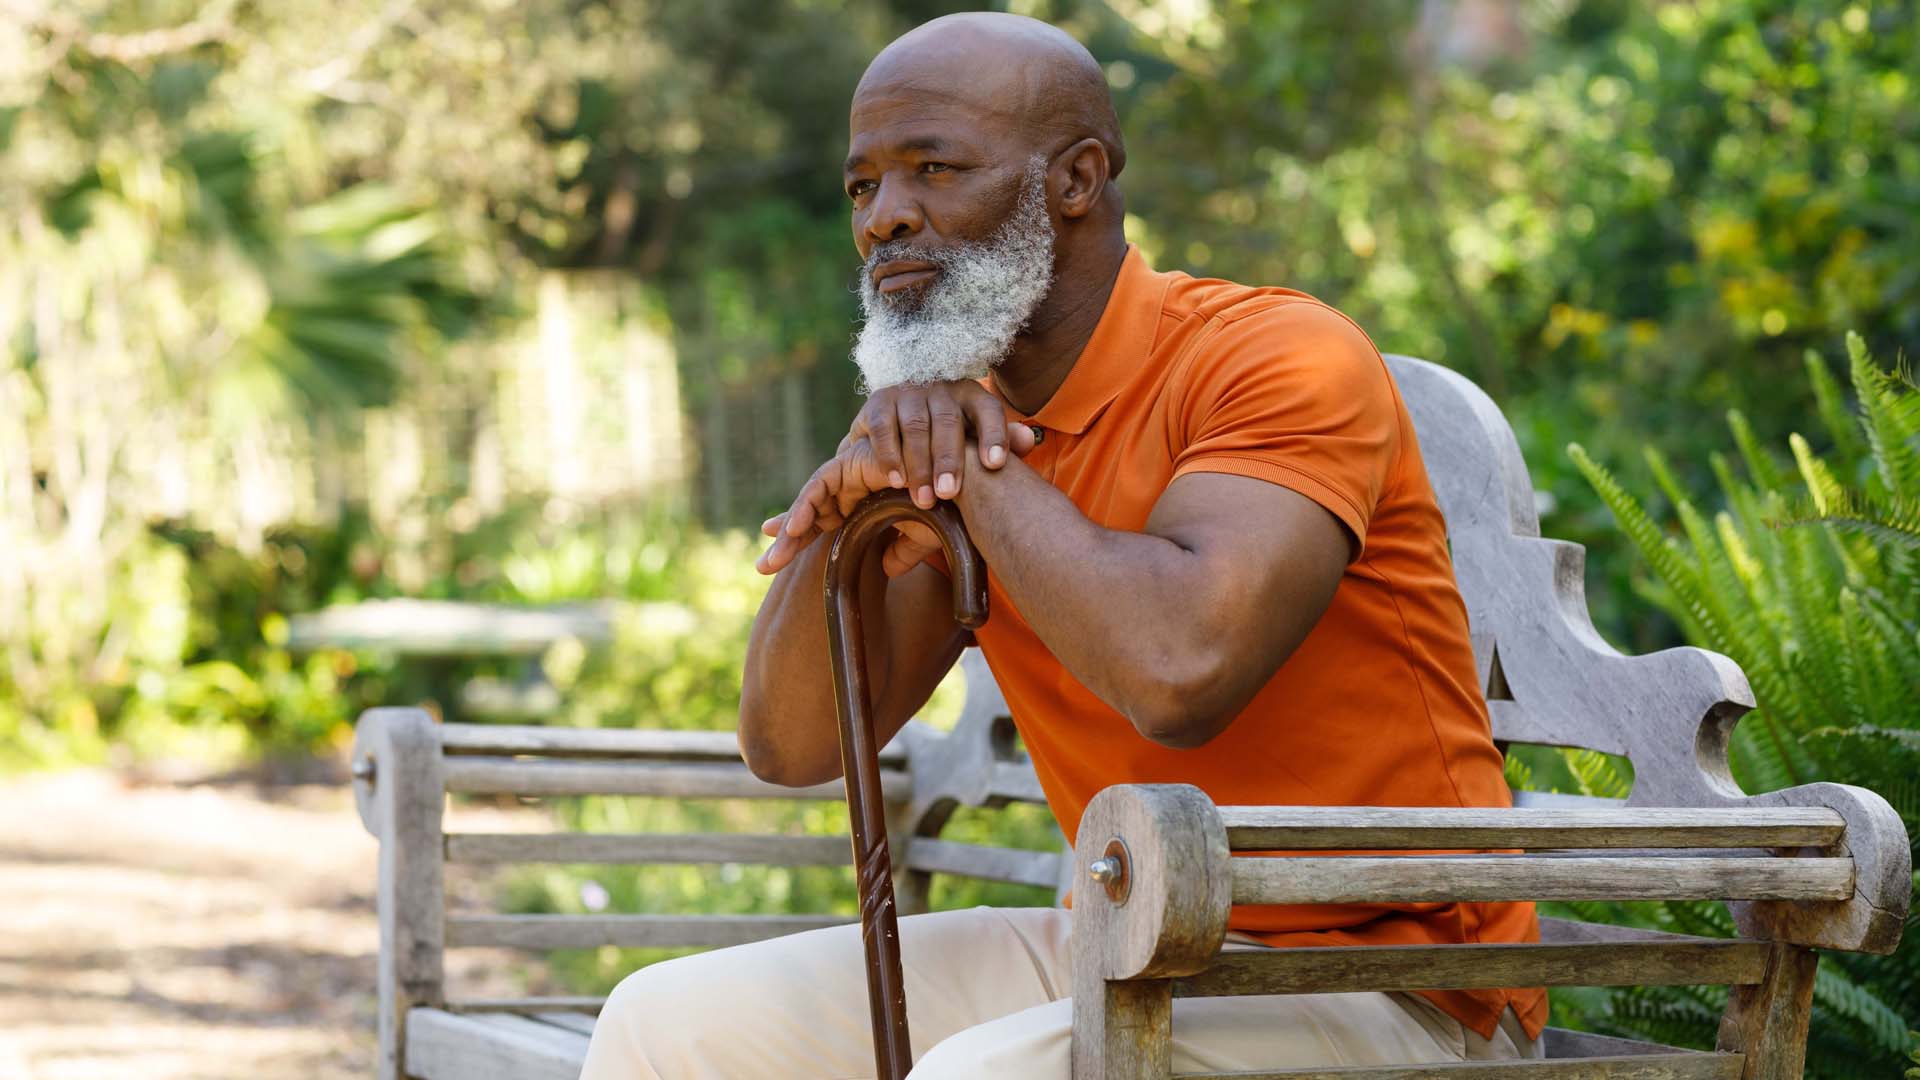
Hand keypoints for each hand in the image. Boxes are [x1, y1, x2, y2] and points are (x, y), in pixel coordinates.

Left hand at [755, 439, 949, 577]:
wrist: (964, 486)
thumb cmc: (949, 506)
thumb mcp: (921, 535)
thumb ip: (903, 552)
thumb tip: (887, 569)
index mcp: (864, 504)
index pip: (825, 524)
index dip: (801, 540)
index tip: (774, 559)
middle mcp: (853, 487)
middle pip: (812, 515)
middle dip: (788, 539)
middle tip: (763, 566)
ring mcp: (850, 473)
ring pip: (811, 500)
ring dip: (791, 525)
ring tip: (776, 550)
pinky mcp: (852, 462)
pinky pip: (821, 484)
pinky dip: (806, 505)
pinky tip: (793, 528)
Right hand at [852, 380, 1035, 508]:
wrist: (897, 423)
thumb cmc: (946, 437)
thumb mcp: (974, 437)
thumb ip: (1002, 441)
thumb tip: (1029, 440)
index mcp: (971, 395)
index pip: (988, 408)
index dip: (994, 434)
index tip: (995, 465)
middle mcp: (941, 388)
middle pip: (948, 420)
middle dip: (949, 459)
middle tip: (949, 493)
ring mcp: (909, 392)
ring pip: (916, 425)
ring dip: (919, 465)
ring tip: (925, 498)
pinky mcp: (879, 401)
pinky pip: (884, 427)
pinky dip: (890, 456)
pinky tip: (897, 481)